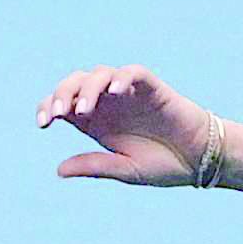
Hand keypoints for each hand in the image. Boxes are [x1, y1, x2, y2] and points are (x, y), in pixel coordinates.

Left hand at [38, 65, 227, 189]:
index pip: (63, 105)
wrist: (197, 161)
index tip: (44, 123)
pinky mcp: (151, 87)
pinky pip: (132, 73)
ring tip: (84, 109)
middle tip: (59, 114)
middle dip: (62, 94)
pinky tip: (114, 91)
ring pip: (100, 74)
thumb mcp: (123, 169)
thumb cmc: (162, 165)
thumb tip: (58, 170)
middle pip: (76, 83)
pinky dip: (121, 77)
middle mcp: (108, 103)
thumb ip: (93, 165)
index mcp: (96, 122)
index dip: (48, 107)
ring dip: (88, 88)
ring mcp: (128, 92)